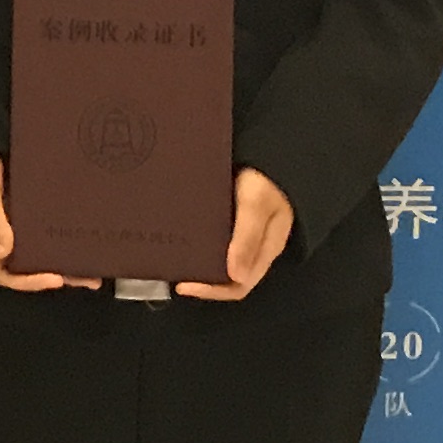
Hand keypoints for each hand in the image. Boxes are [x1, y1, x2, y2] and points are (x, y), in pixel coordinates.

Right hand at [0, 151, 87, 292]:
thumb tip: (3, 253)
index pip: (3, 272)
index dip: (28, 281)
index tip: (55, 279)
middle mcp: (0, 236)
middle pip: (27, 266)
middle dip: (57, 275)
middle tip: (88, 278)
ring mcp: (15, 223)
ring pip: (40, 250)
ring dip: (65, 260)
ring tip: (94, 266)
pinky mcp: (27, 209)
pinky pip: (46, 229)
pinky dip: (63, 236)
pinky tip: (83, 236)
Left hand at [177, 169, 296, 300]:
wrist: (270, 150)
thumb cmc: (267, 178)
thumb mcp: (256, 205)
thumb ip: (247, 238)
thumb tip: (236, 277)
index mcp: (265, 250)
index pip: (239, 286)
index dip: (212, 291)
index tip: (184, 286)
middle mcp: (253, 247)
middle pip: (226, 277)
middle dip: (201, 279)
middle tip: (172, 271)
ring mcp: (243, 234)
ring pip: (219, 259)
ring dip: (197, 262)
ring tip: (172, 256)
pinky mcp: (232, 219)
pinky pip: (215, 240)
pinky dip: (198, 243)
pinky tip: (182, 236)